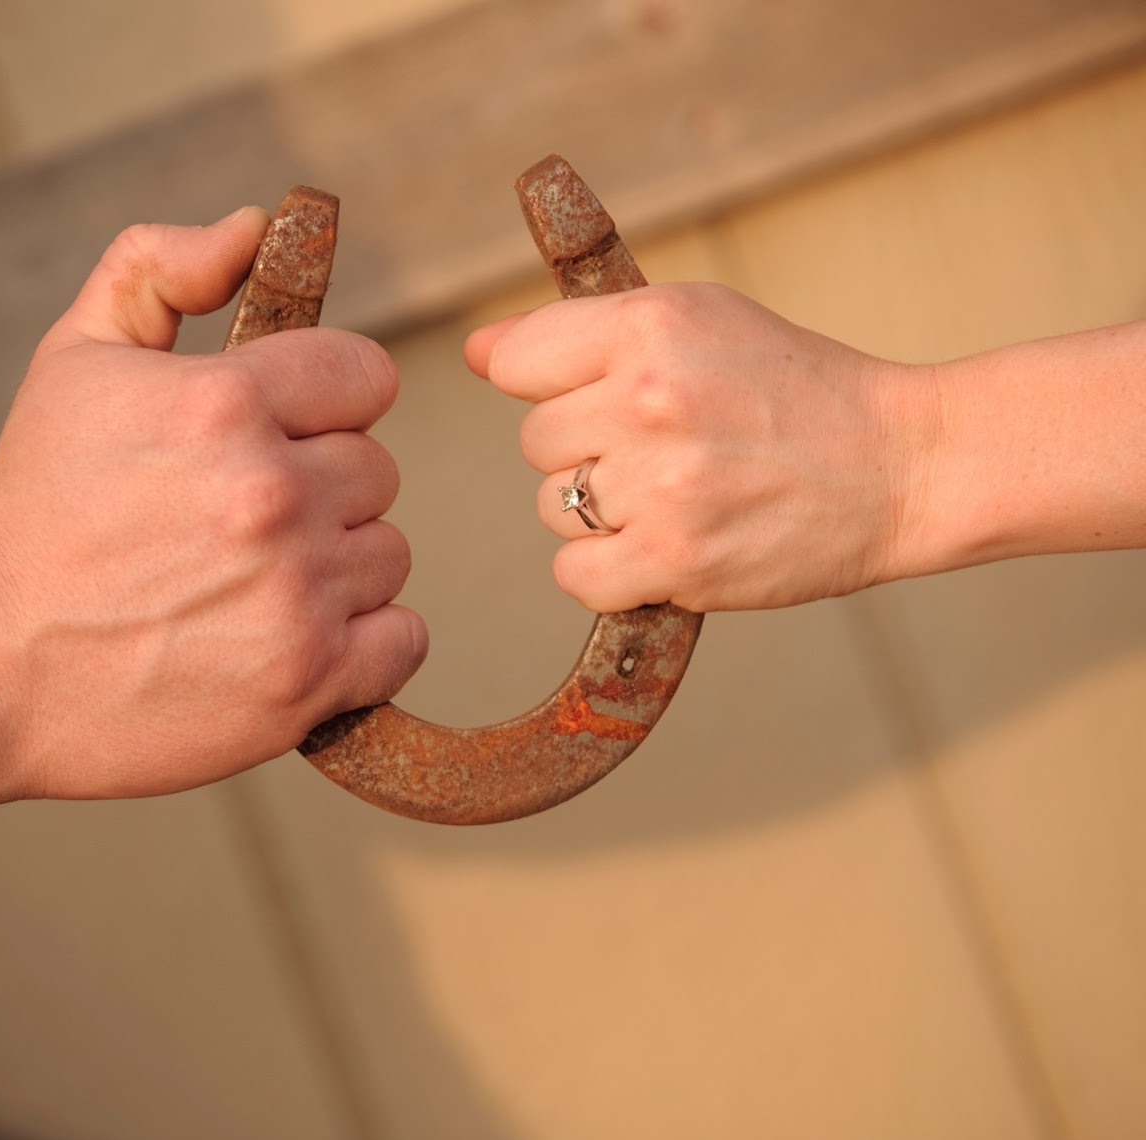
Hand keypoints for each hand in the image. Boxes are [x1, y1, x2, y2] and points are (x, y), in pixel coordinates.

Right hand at [0, 209, 426, 798]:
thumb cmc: (36, 511)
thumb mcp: (72, 361)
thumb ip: (159, 269)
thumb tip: (256, 228)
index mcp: (224, 402)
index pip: (365, 376)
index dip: (322, 403)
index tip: (277, 434)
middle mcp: (272, 494)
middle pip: (376, 470)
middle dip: (319, 487)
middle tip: (239, 523)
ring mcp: (296, 593)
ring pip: (387, 553)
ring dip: (335, 566)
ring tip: (248, 585)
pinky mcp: (309, 681)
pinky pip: (402, 639)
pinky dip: (360, 644)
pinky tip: (287, 637)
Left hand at [466, 282, 925, 611]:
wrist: (903, 464)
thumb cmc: (794, 389)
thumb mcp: (699, 322)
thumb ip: (582, 333)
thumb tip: (480, 351)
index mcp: (649, 326)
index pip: (518, 362)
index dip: (551, 384)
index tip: (599, 395)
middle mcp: (647, 400)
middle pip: (535, 441)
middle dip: (586, 449)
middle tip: (666, 448)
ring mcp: (662, 485)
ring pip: (554, 507)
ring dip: (600, 511)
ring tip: (678, 493)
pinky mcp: (678, 560)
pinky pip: (576, 574)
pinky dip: (610, 571)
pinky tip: (665, 543)